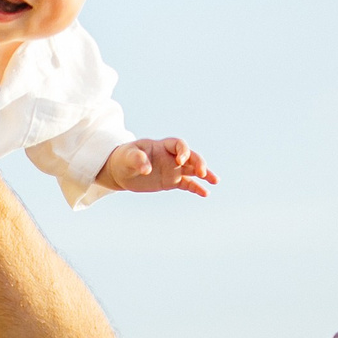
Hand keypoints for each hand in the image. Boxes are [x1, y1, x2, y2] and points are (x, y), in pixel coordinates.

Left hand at [100, 137, 215, 196]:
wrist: (121, 171)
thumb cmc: (123, 159)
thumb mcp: (127, 157)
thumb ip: (136, 159)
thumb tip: (147, 169)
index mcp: (162, 146)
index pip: (178, 144)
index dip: (182, 151)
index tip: (180, 162)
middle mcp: (171, 156)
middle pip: (190, 156)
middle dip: (198, 162)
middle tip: (201, 172)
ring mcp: (173, 169)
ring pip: (193, 170)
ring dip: (204, 173)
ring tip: (215, 181)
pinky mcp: (171, 181)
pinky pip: (187, 184)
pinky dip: (197, 188)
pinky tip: (205, 193)